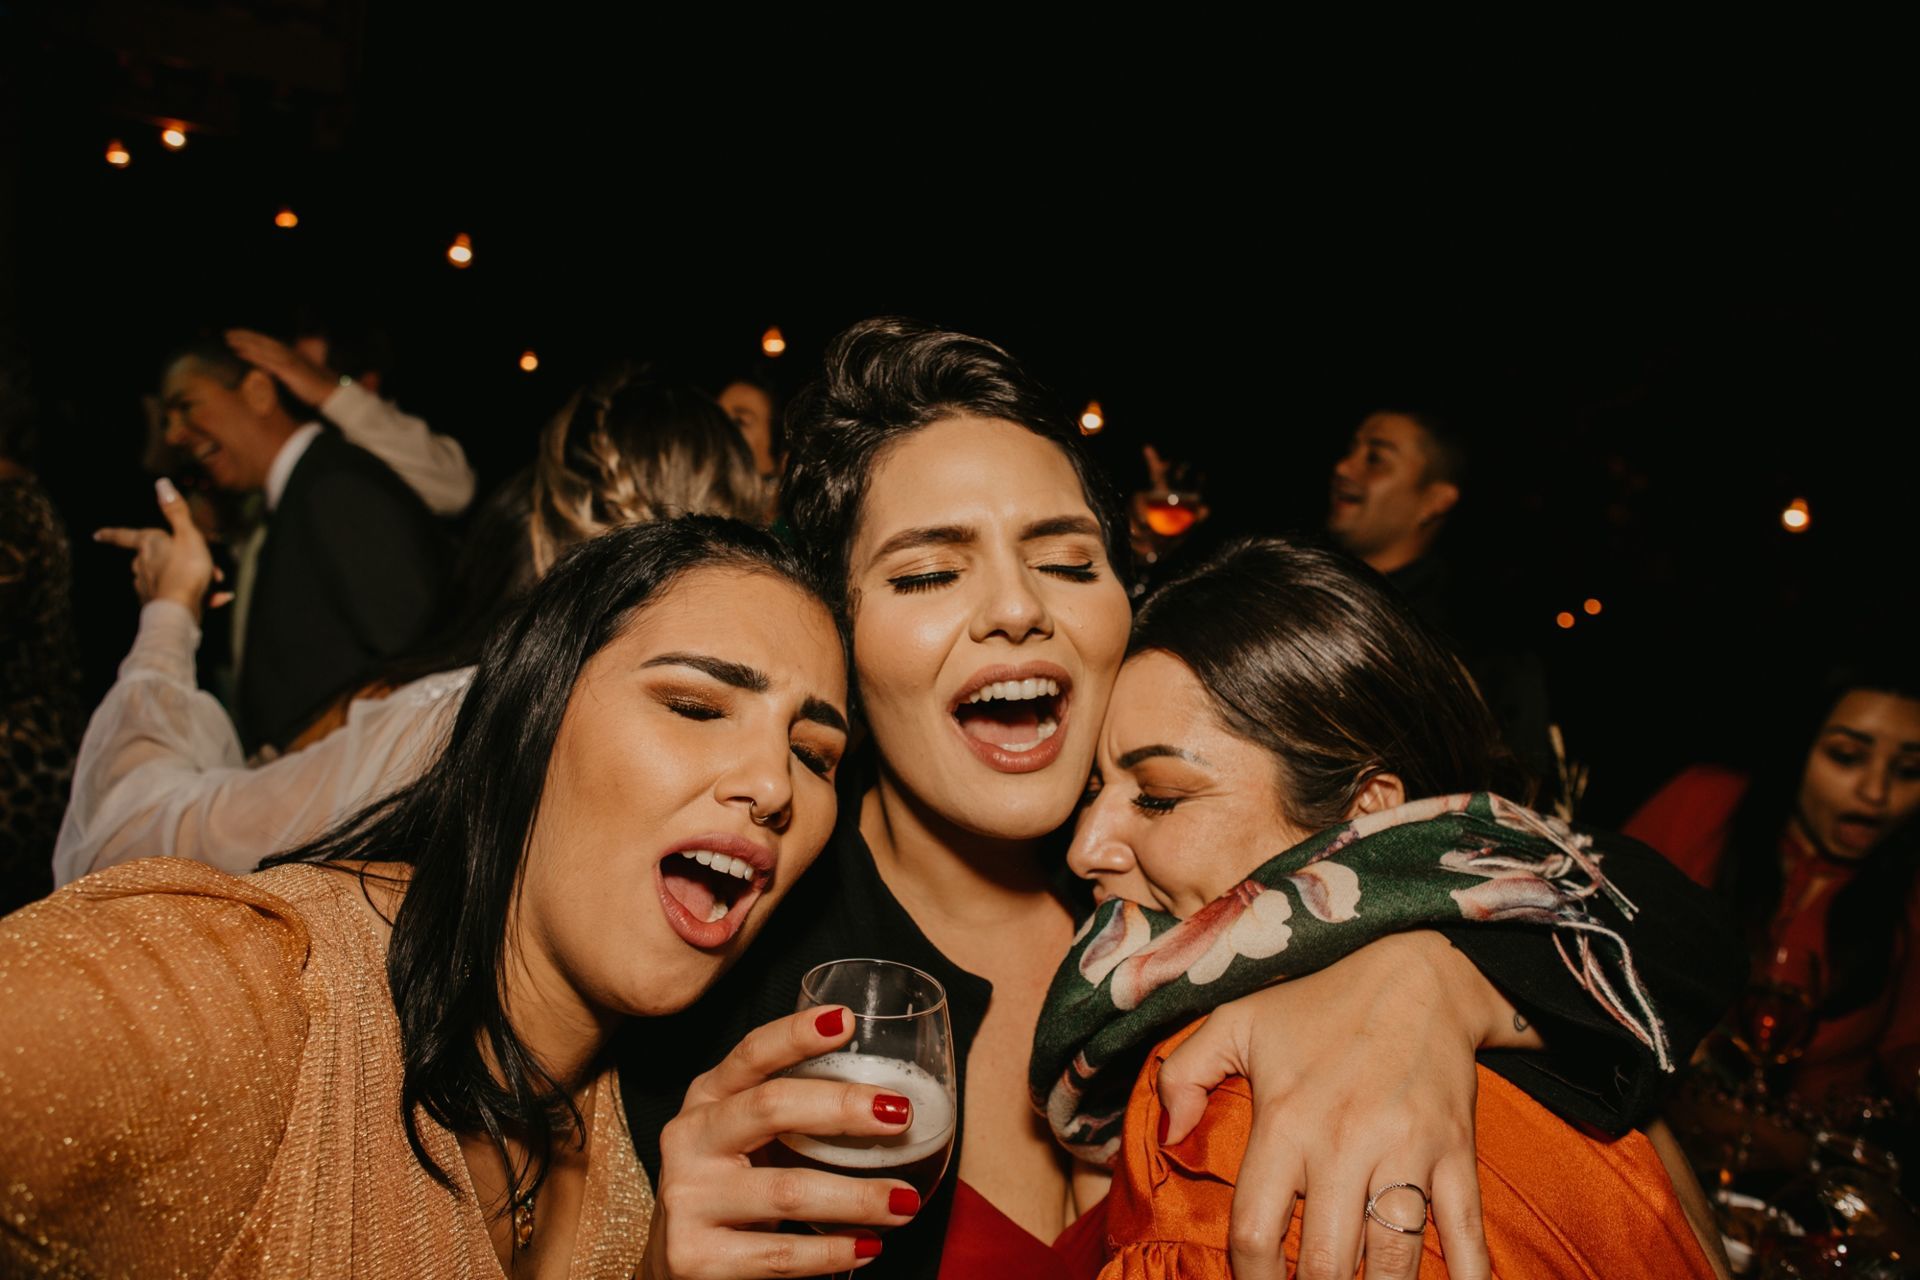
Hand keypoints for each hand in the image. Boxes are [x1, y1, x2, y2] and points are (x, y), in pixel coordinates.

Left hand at [94, 478, 229, 621]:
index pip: (125, 536)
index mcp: (148, 546)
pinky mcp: (158, 604)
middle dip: (178, 558)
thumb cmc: (185, 570)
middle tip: (204, 562)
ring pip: (170, 576)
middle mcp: (142, 566)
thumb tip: (162, 483)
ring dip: (192, 577)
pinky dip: (199, 595)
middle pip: (154, 557)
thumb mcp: (187, 535)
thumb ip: (176, 511)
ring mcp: (148, 586)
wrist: (180, 610)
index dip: (112, 534)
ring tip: (215, 582)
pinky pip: (179, 594)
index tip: (97, 535)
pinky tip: (219, 597)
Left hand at [225, 327, 339, 406]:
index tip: (238, 334)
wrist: (334, 394)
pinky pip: (266, 361)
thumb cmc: (319, 388)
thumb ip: (288, 371)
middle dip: (245, 336)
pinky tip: (240, 353)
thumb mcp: (300, 377)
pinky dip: (252, 355)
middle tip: (227, 333)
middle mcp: (289, 354)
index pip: (269, 342)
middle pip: (263, 341)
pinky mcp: (288, 371)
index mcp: (292, 354)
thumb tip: (276, 372)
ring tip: (229, 340)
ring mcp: (289, 361)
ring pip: (262, 348)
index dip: (253, 337)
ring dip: (245, 343)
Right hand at [645, 1006, 920, 1278]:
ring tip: (904, 1202)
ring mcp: (688, 1198)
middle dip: (843, 1108)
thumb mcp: (747, 1138)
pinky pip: (779, 1255)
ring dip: (857, 1197)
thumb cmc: (733, 1186)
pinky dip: (832, 1251)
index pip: (751, 1054)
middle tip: (900, 1114)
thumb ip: (793, 1113)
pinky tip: (867, 1246)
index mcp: (707, 1098)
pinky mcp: (694, 1256)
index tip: (845, 1020)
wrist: (680, 1262)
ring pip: (787, 1191)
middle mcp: (690, 1139)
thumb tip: (888, 1100)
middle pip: (770, 1107)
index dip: (795, 1034)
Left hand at [1157, 931, 1521, 1279]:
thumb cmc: (1318, 1005)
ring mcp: (1407, 1151)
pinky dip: (1468, 1275)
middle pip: (1328, 1262)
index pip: (1257, 1231)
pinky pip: (1466, 1233)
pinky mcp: (1457, 1154)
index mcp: (1287, 1120)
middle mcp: (1345, 1142)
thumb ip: (1183, 1074)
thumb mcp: (1235, 1022)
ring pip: (1396, 1259)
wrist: (1419, 976)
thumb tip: (1168, 1138)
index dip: (1252, 1279)